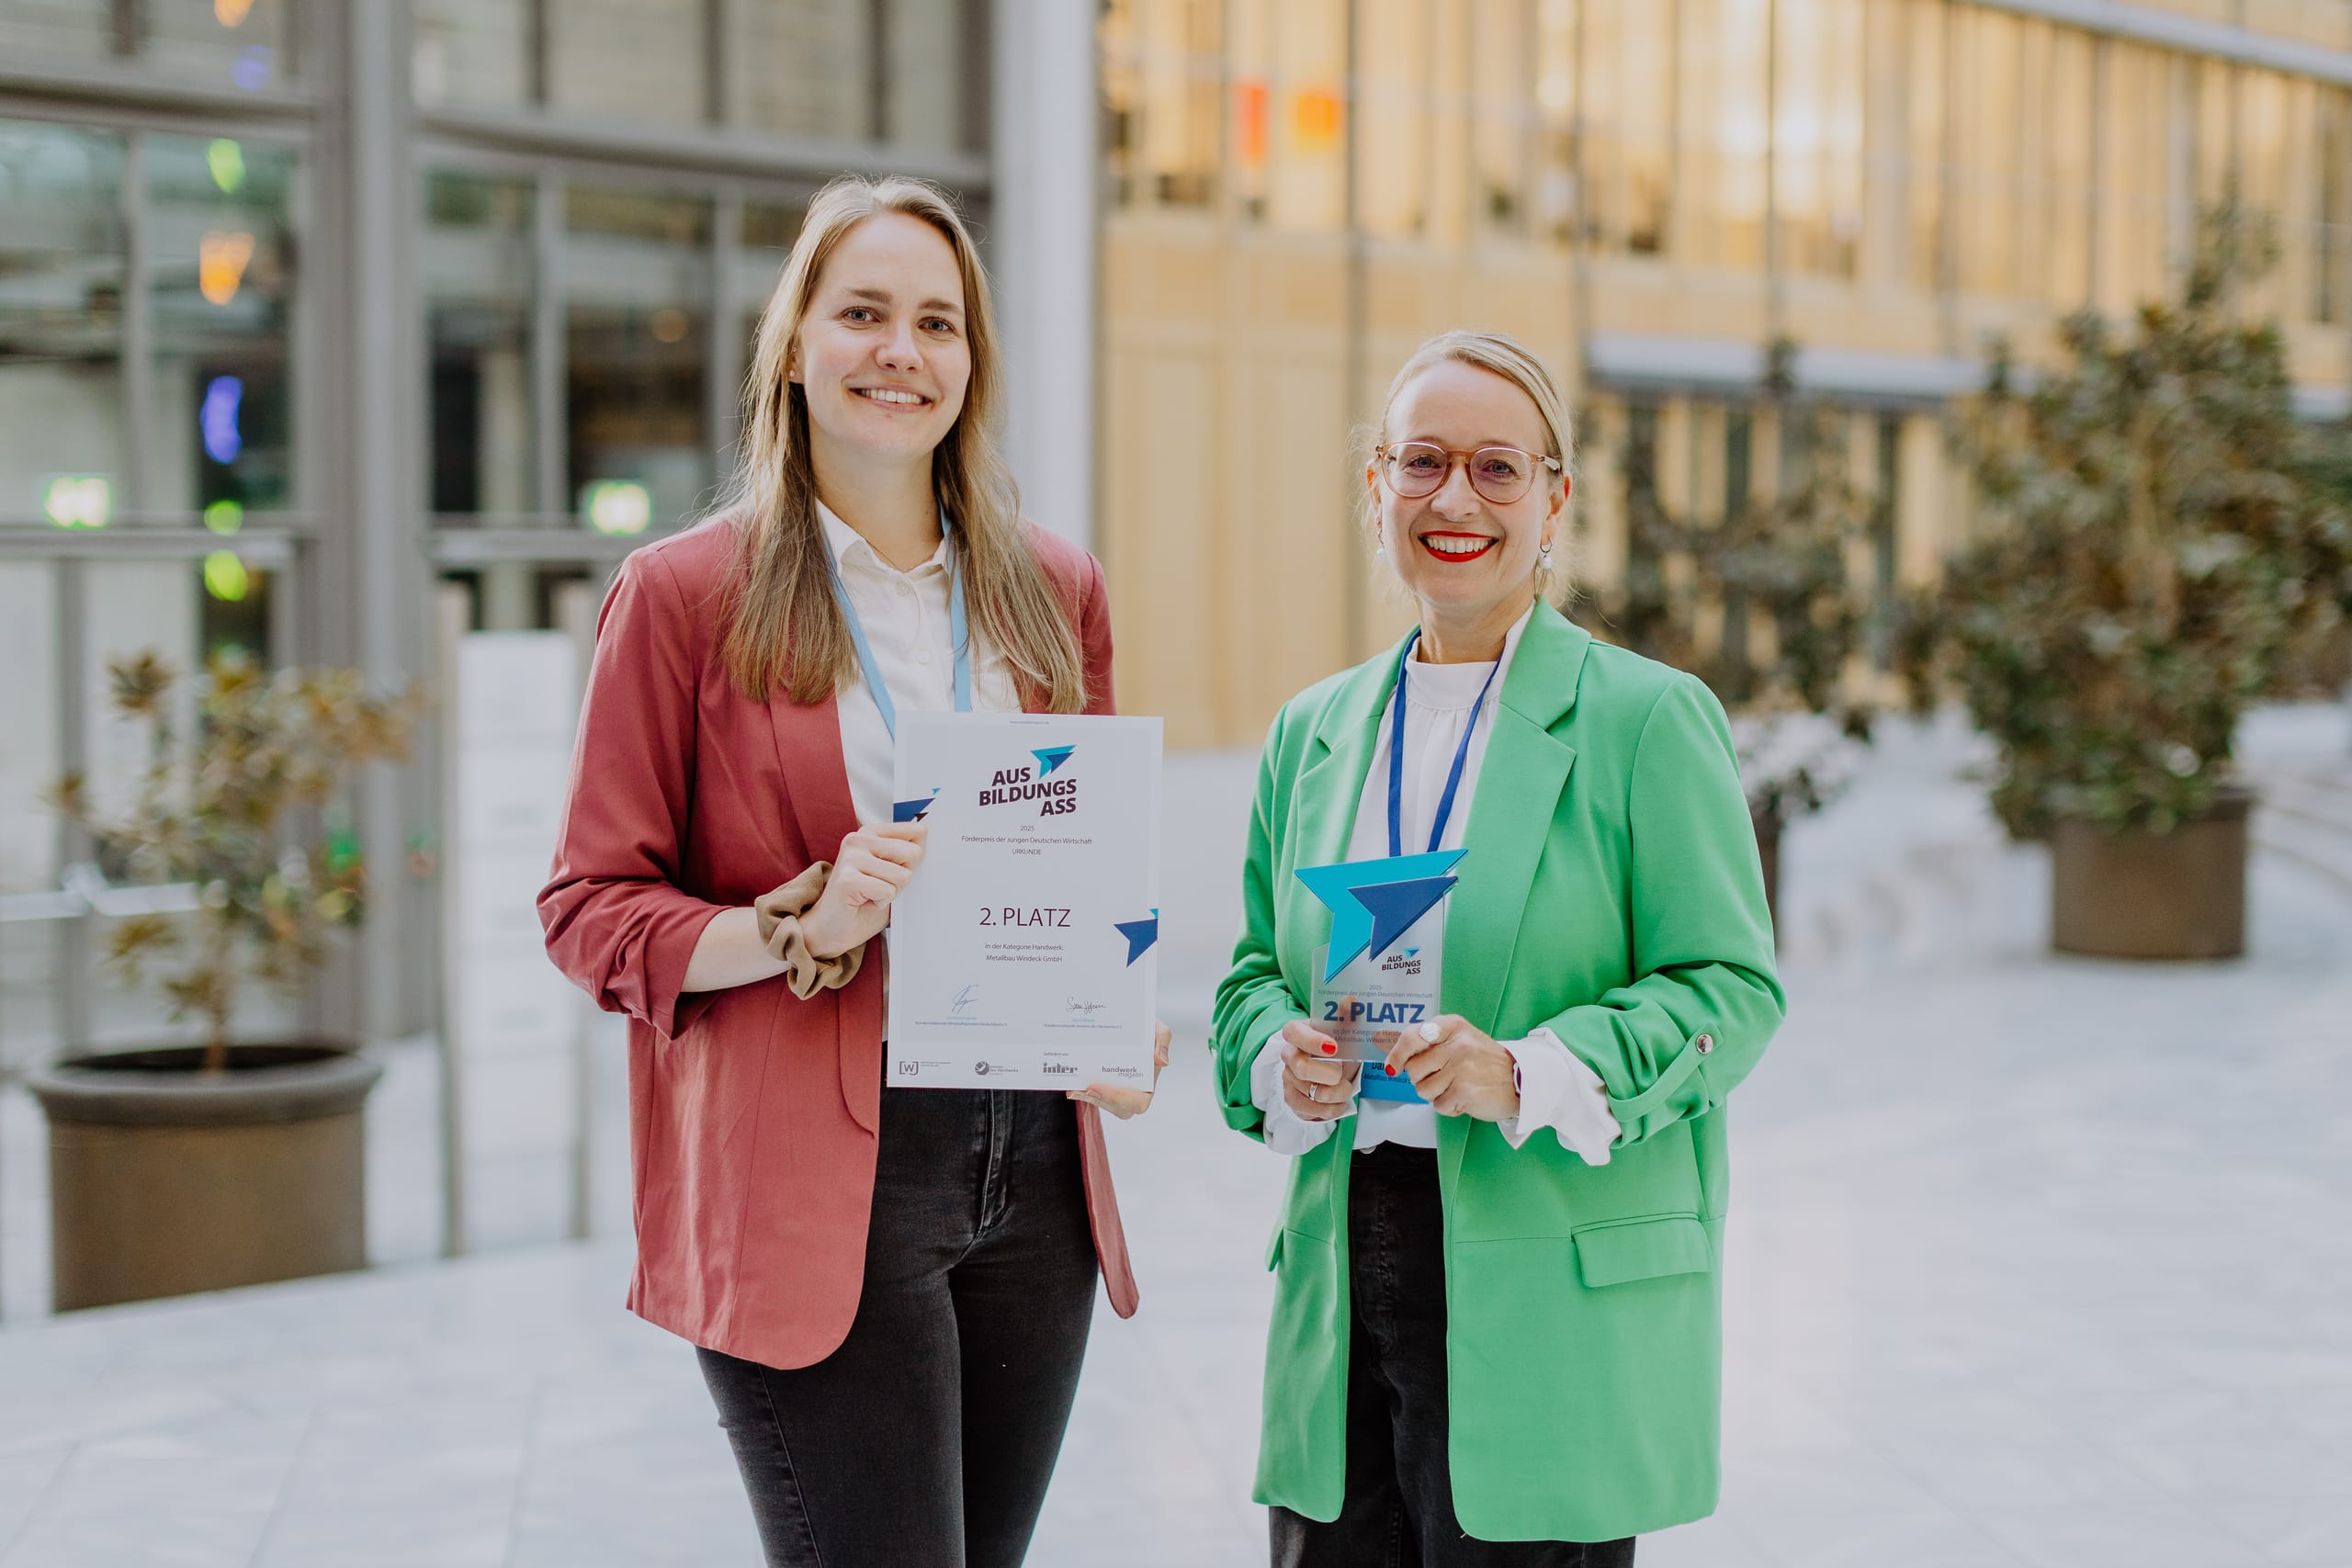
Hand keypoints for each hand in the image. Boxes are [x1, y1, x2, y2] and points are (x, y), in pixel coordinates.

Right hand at [800, 821, 926, 959]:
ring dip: (891, 892)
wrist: (831, 928)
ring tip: (871, 894)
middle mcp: (858, 839)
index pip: (918, 831)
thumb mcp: (892, 871)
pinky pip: (888, 891)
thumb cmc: (863, 901)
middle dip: (903, 877)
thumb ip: (907, 854)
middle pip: (913, 854)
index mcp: (870, 833)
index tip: (896, 868)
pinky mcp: (848, 879)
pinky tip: (864, 902)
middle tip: (881, 885)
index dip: (915, 858)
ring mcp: (851, 858)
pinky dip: (881, 903)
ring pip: (902, 876)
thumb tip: (926, 835)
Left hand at [1072, 1018, 1170, 1118]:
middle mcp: (1132, 1091)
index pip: (1137, 1101)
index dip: (1117, 1098)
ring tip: (1073, 1088)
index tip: (1097, 1085)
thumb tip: (1162, 1061)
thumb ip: (1162, 1038)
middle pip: (1118, 1108)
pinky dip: (1081, 1092)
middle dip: (1100, 1101)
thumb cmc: (1144, 1029)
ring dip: (1087, 1098)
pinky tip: (1071, 1085)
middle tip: (1083, 1088)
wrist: (1124, 1021)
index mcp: (1148, 1081)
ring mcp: (1115, 1091)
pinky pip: (1091, 1097)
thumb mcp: (1156, 1027)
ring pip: (1103, 1104)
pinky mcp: (1101, 1087)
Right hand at [1279, 1016, 1359, 1121]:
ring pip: (1314, 1092)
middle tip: (1344, 1074)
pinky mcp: (1292, 1100)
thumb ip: (1346, 1016)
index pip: (1293, 1032)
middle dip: (1331, 1074)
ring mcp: (1288, 1079)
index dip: (1312, 1041)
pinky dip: (1332, 1109)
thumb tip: (1350, 999)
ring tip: (1346, 1088)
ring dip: (1338, 1093)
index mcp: (1297, 1033)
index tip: (1333, 1047)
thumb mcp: (1342, 1031)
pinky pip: (1313, 1110)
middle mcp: (1288, 1055)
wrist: (1328, 1072)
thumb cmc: (1335, 1048)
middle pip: (1303, 1068)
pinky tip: (1340, 1102)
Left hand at [1384, 1014, 1519, 1121]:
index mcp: (1452, 1026)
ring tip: (1457, 1086)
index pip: (1411, 1037)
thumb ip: (1428, 1042)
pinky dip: (1449, 1106)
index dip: (1397, 1054)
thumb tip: (1389, 1050)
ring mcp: (1460, 1067)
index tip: (1393, 1066)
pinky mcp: (1465, 1090)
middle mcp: (1456, 1044)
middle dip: (1422, 1078)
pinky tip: (1465, 1097)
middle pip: (1413, 1069)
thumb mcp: (1460, 1039)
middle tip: (1444, 1077)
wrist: (1521, 1079)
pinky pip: (1438, 1105)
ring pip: (1423, 1090)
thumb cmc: (1486, 1062)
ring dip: (1437, 1094)